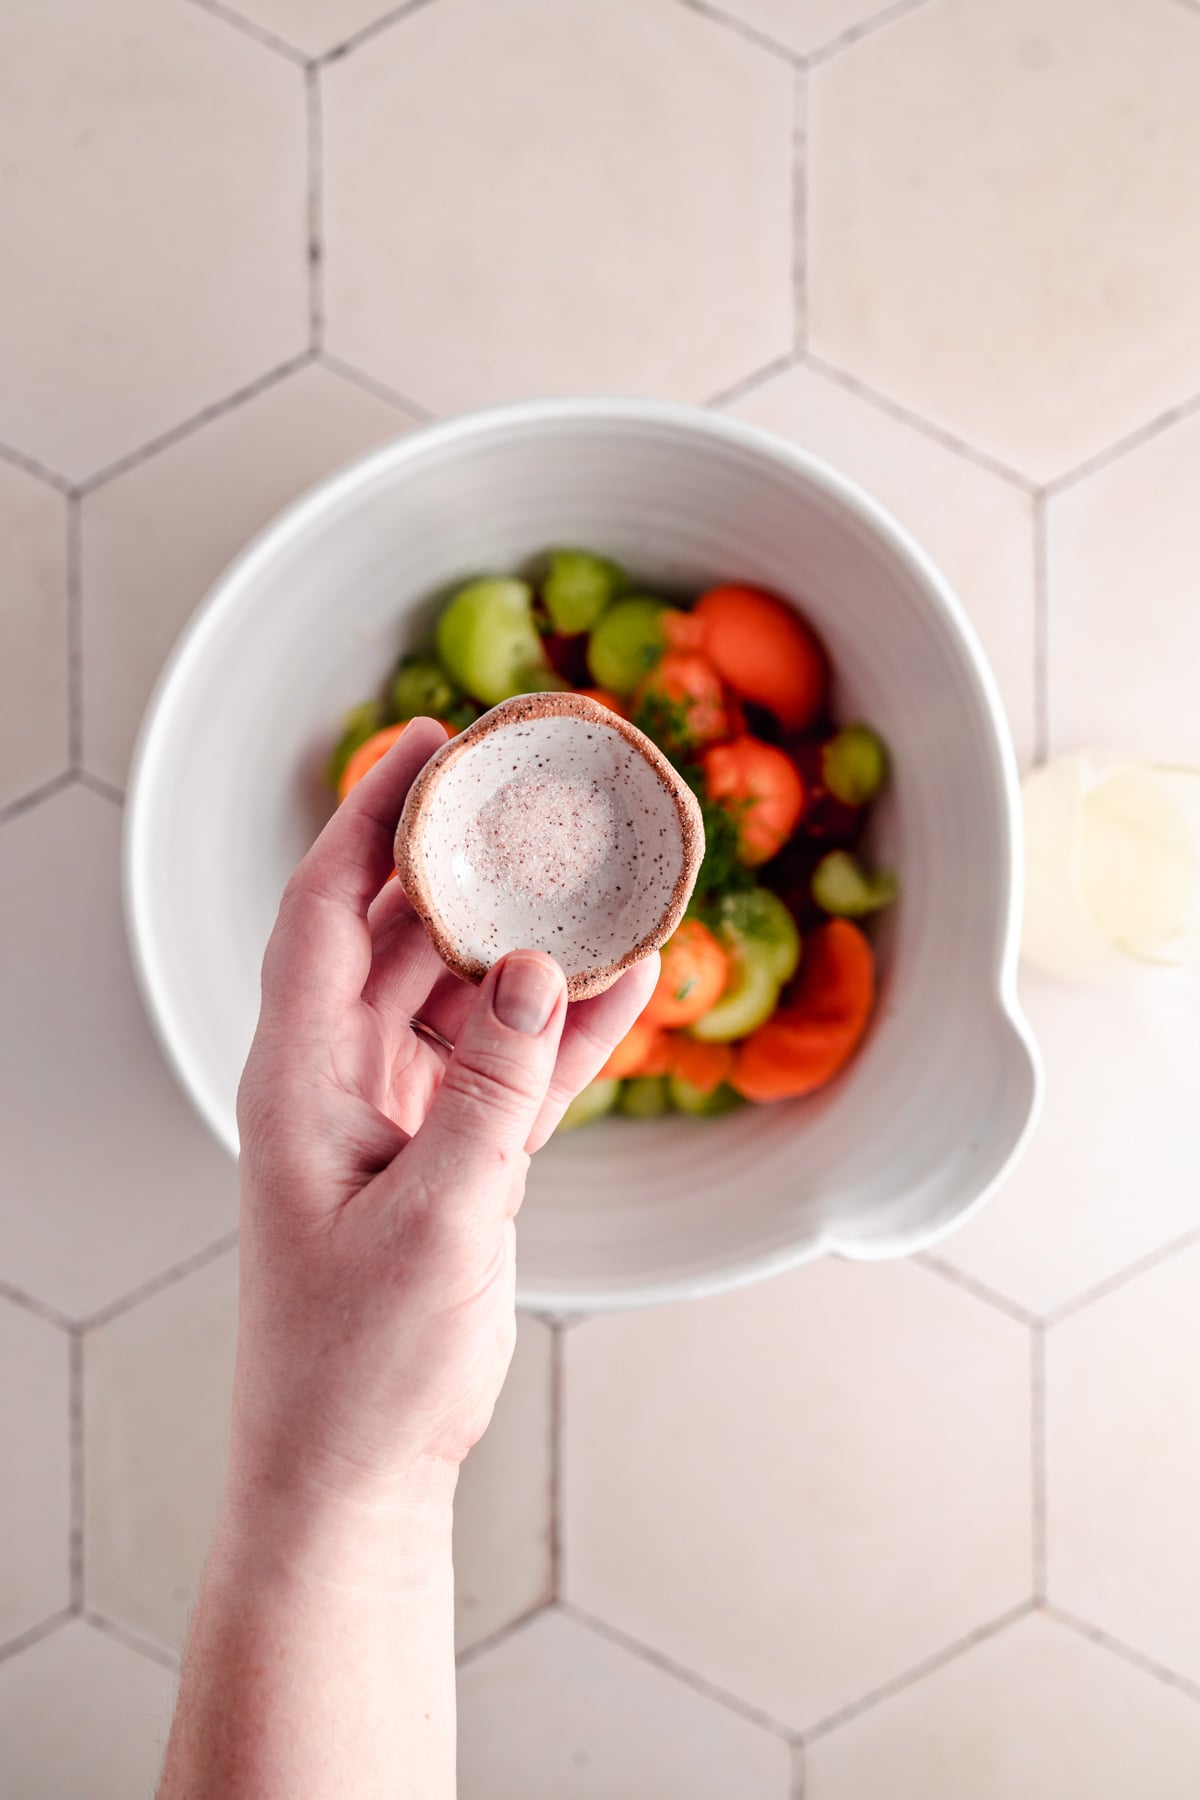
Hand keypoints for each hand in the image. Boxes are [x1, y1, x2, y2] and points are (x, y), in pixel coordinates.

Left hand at [230, 718, 656, 1516]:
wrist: (355, 1472)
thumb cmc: (360, 1361)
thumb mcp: (436, 1216)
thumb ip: (487, 1087)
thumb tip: (529, 964)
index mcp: (300, 1075)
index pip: (324, 908)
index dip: (370, 817)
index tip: (426, 742)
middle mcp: (342, 1077)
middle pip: (400, 933)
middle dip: (462, 859)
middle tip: (532, 793)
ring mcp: (400, 1115)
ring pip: (467, 994)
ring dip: (528, 941)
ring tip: (598, 873)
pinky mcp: (452, 1158)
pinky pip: (512, 1066)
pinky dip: (564, 1028)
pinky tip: (631, 983)